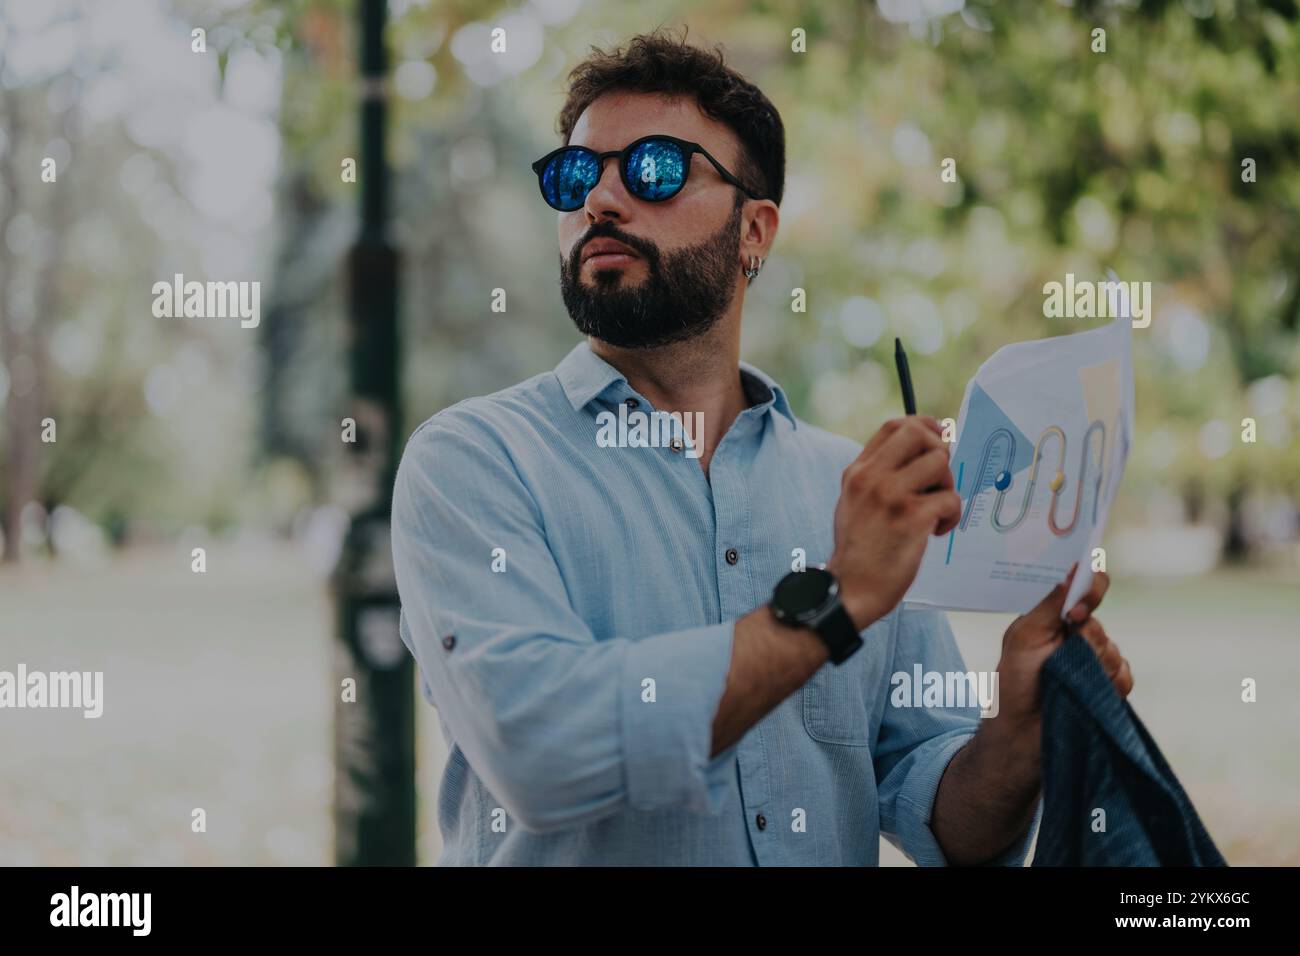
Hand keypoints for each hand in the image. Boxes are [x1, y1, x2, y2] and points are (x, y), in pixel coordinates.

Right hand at [827, 416, 960, 629]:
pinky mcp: (911, 517)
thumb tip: (917, 456)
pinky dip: (951, 516)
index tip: (938, 437)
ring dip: (947, 487)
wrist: (849, 588)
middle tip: (938, 480)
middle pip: (919, 434)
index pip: (894, 426)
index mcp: (857, 471)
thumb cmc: (858, 550)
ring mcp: (890, 495)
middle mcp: (871, 477)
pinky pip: (950, 499)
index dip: (923, 425)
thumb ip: (878, 476)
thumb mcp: (854, 502)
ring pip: (940, 463)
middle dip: (938, 452)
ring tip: (934, 511)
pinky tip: (935, 532)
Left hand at [992, 566, 1133, 739]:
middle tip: (1065, 653)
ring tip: (1069, 681)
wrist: (1023, 732)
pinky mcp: (1108, 687)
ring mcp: (1094, 663)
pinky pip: (1123, 675)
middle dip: (1085, 638)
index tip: (1077, 610)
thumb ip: (1050, 605)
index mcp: (1055, 619)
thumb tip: (1073, 573)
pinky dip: (1110, 683)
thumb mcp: (1024, 636)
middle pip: (1100, 624)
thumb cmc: (1016, 681)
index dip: (1091, 590)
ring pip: (1112, 651)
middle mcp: (1077, 637)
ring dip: (1093, 664)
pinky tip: (1090, 693)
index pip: (1086, 590)